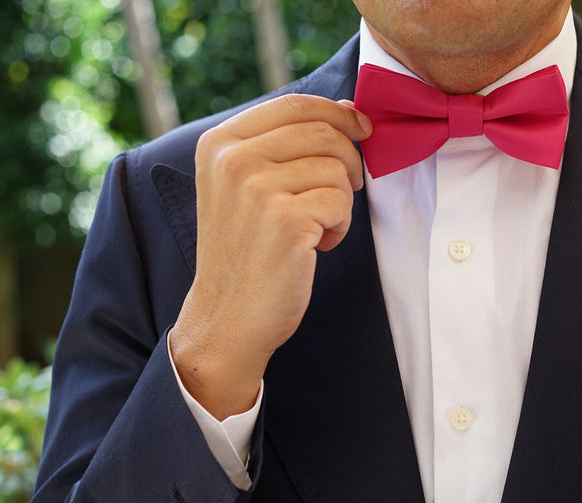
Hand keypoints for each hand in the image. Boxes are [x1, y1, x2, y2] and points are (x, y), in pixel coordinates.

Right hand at [170, 94, 371, 418]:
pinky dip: (339, 227)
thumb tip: (348, 112)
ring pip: (337, 168)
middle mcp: (233, 159)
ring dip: (341, 202)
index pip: (294, 104)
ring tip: (315, 228)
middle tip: (341, 194)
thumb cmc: (247, 253)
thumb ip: (283, 146)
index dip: (338, 112)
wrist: (227, 319)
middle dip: (347, 162)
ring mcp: (257, 188)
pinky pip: (341, 203)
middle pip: (323, 132)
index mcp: (219, 143)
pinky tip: (315, 247)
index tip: (362, 128)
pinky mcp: (286, 220)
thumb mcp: (246, 187)